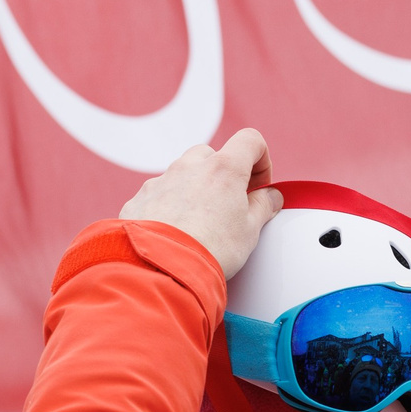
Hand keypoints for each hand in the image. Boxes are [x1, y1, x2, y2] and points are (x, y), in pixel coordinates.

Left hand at [118, 129, 281, 278]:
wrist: (161, 270)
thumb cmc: (210, 250)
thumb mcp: (250, 230)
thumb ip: (263, 206)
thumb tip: (270, 197)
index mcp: (223, 169)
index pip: (250, 141)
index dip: (261, 161)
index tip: (259, 187)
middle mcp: (189, 167)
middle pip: (212, 155)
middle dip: (223, 176)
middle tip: (228, 206)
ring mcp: (161, 181)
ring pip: (182, 173)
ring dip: (195, 189)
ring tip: (199, 224)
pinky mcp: (140, 199)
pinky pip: (159, 194)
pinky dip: (169, 206)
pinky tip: (174, 233)